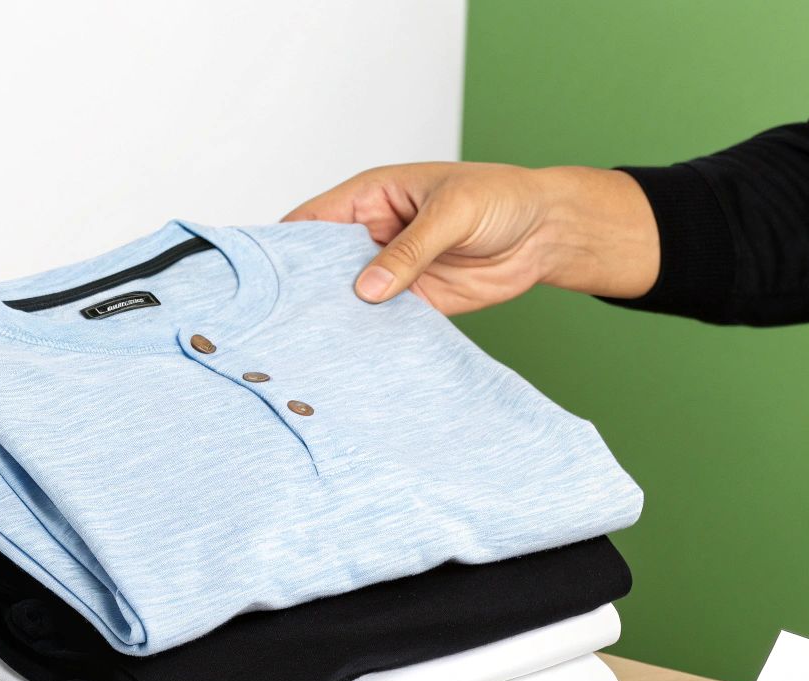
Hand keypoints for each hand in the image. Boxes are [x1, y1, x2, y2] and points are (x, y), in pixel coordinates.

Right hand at [282, 162, 658, 314]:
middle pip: (322, 266)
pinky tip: (359, 355)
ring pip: (349, 299)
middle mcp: (373, 236)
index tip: (261, 278)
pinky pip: (384, 322)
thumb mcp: (452, 212)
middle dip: (303, 292)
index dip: (282, 247)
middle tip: (280, 326)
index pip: (311, 222)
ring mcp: (393, 271)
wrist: (547, 231)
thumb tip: (367, 288)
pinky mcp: (417, 302)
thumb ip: (410, 250)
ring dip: (337, 320)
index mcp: (370, 198)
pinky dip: (372, 337)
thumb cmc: (501, 198)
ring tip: (313, 348)